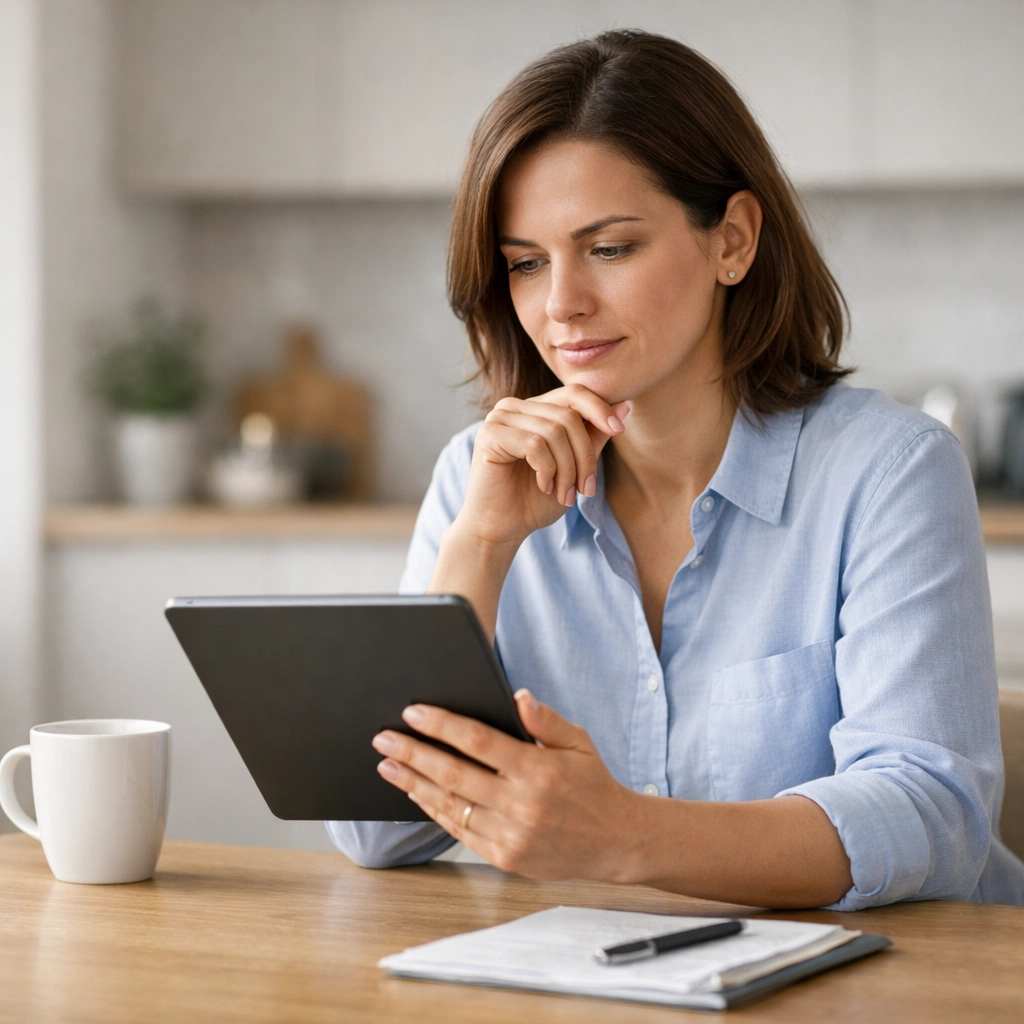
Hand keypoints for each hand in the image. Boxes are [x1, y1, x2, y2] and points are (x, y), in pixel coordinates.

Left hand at [371, 690, 641, 881]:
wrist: (616, 842)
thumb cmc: (594, 785)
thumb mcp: (579, 742)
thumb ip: (545, 719)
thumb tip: (516, 696)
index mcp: (538, 770)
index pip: (478, 742)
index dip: (442, 725)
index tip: (413, 712)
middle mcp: (521, 804)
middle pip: (453, 774)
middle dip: (413, 753)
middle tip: (383, 738)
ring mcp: (511, 835)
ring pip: (449, 805)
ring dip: (413, 784)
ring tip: (388, 766)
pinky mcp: (505, 858)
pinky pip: (459, 831)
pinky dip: (433, 810)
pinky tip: (416, 794)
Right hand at [457, 384, 630, 547]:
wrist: (502, 528)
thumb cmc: (535, 499)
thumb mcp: (575, 467)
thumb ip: (594, 436)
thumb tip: (625, 405)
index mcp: (535, 409)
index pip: (574, 393)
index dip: (599, 408)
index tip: (618, 430)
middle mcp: (515, 406)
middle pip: (568, 416)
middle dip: (584, 456)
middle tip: (586, 489)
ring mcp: (500, 418)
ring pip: (554, 431)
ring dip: (567, 470)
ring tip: (565, 494)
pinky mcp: (489, 434)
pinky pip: (535, 444)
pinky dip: (547, 470)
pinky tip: (543, 486)